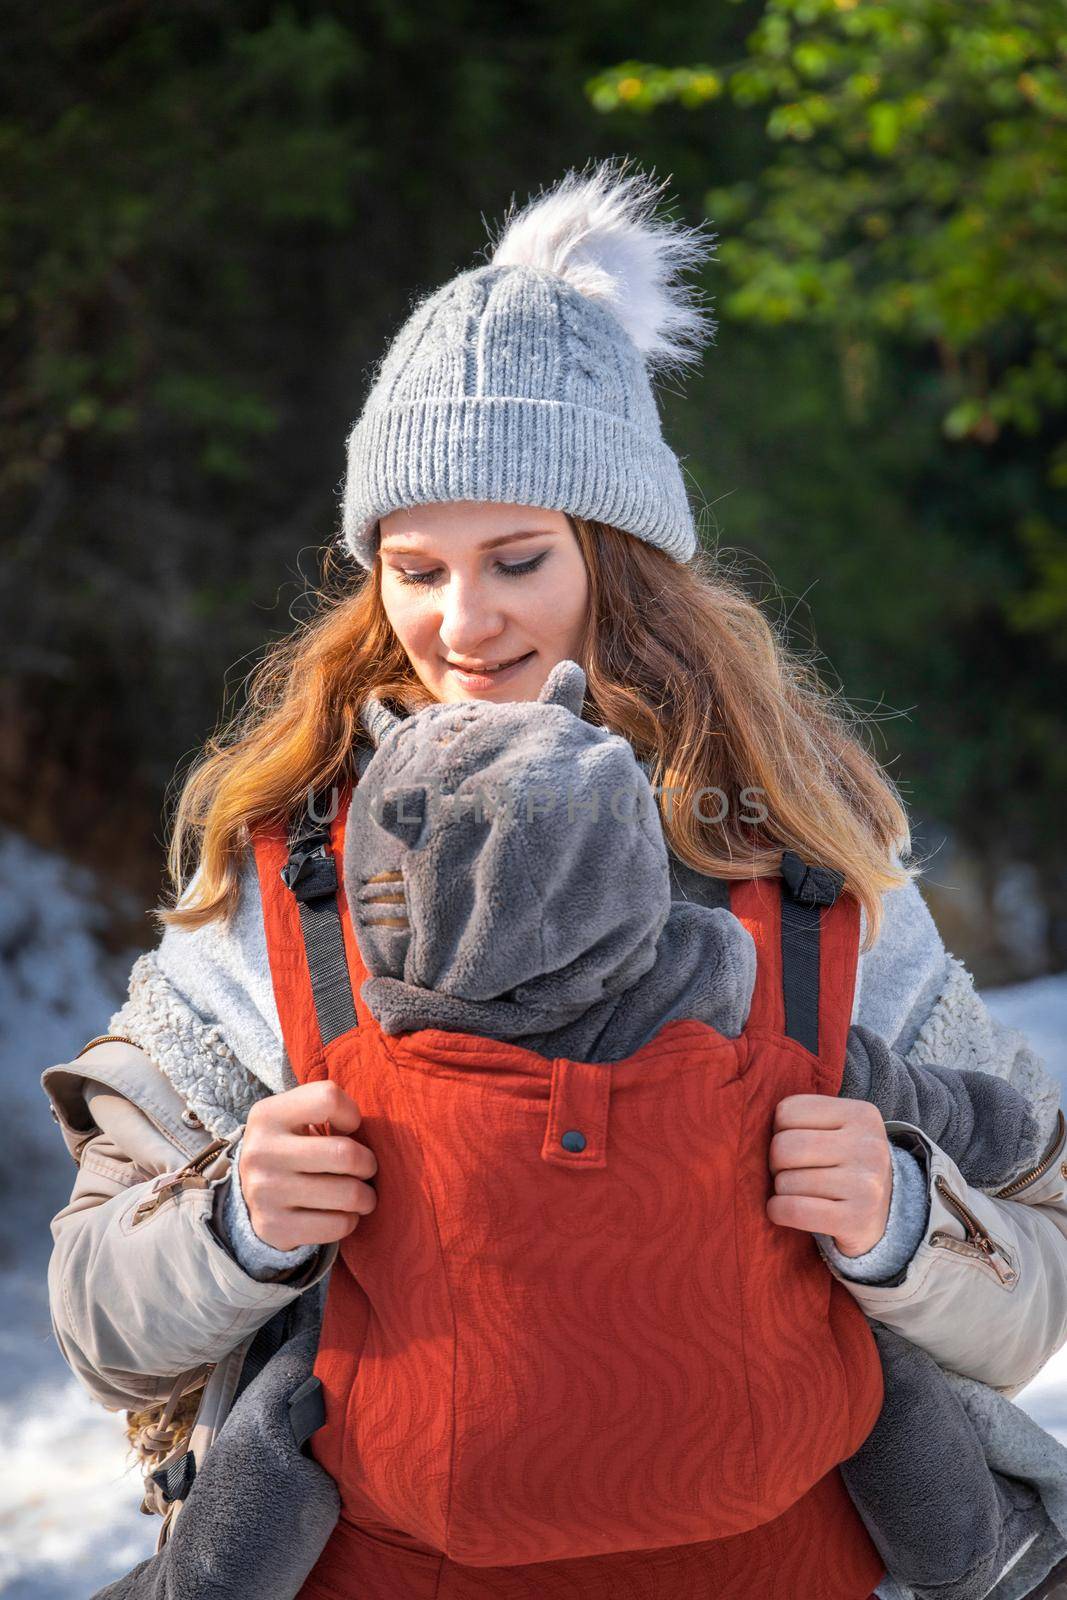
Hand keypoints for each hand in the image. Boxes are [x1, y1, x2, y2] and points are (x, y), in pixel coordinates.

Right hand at [237, 1080, 377, 1250]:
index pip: (328, 1099)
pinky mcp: (274, 1227)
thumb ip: (328, 1111)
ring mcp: (264, 1192)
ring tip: (362, 1195)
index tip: (349, 1129)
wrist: (250, 1192)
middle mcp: (261, 1152)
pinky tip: (341, 1213)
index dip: (352, 1114)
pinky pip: (338, 1225)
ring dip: (366, 1197)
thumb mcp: (296, 1117)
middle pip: (345, 1154)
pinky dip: (350, 1220)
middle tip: (367, 1169)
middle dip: (368, 1164)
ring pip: (348, 1194)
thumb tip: (373, 1134)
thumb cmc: (292, 1147)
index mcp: (268, 1115)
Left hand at [767, 1094, 892, 1257]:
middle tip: (788, 1172)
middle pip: (784, 1146)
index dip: (779, 1130)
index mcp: (861, 1114)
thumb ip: (804, 1120)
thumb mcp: (838, 1130)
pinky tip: (784, 1211)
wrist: (884, 1215)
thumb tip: (750, 1124)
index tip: (794, 1145)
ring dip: (780, 1191)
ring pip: (786, 1181)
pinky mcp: (857, 1220)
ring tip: (798, 1192)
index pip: (788, 1110)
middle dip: (775, 1163)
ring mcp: (866, 1185)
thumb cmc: (845, 1165)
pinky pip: (793, 1210)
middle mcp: (869, 1146)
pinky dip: (778, 1212)